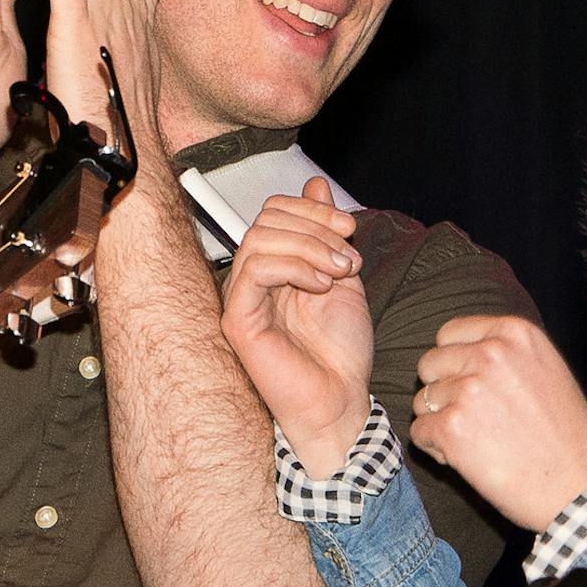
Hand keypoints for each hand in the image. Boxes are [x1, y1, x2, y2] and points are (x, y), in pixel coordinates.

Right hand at [219, 178, 371, 477]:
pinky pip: (254, 270)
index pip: (275, 213)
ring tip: (340, 271)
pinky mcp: (238, 321)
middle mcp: (254, 280)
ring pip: (259, 239)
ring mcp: (242, 300)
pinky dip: (294, 267)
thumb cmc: (340, 353)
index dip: (312, 210)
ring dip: (309, 246)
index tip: (349, 229)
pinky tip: (321, 286)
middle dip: (315, 226)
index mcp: (277, 268)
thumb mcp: (343, 277)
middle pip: (266, 220)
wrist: (341, 400)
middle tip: (348, 254)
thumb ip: (328, 234)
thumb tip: (316, 185)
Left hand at [411, 316, 586, 530]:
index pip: (449, 334)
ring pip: (423, 401)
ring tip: (477, 442)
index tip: (471, 386)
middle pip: (430, 365)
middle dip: (442, 392)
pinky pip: (419, 433)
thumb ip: (505, 354)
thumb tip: (458, 355)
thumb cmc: (566, 437)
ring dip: (440, 423)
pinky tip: (468, 459)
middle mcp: (489, 353)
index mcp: (514, 333)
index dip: (453, 363)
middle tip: (473, 419)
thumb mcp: (546, 371)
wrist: (577, 487)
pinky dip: (436, 450)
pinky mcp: (451, 427)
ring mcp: (468, 389)